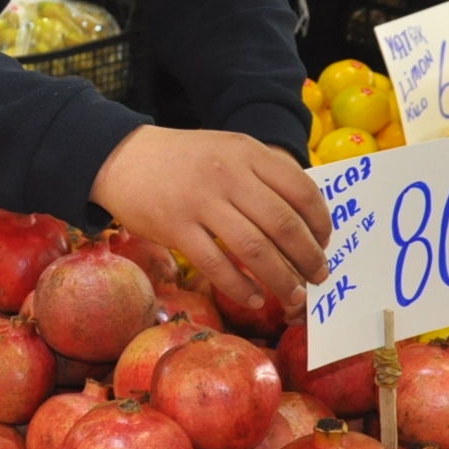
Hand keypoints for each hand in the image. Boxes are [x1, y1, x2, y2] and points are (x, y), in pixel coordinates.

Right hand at [90, 125, 330, 313]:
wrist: (123, 157)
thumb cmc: (184, 159)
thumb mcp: (228, 150)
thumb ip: (263, 174)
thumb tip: (304, 222)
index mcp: (247, 152)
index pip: (300, 190)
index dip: (320, 222)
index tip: (325, 242)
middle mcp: (228, 175)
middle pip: (282, 224)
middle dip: (308, 257)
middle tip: (319, 276)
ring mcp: (201, 202)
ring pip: (254, 249)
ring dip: (281, 278)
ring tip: (294, 296)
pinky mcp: (176, 228)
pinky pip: (217, 265)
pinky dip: (242, 287)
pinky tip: (256, 298)